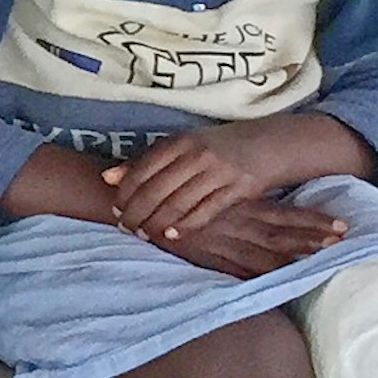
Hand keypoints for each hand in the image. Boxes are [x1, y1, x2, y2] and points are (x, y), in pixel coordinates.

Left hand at [102, 128, 283, 243]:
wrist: (270, 144)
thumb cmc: (219, 147)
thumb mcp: (183, 146)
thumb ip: (146, 162)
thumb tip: (107, 178)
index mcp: (179, 141)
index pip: (141, 171)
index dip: (124, 194)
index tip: (116, 210)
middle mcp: (197, 154)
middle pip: (155, 191)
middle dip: (136, 214)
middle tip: (126, 228)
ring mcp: (218, 171)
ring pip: (177, 204)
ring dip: (156, 224)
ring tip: (145, 235)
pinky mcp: (238, 188)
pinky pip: (204, 212)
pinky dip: (184, 227)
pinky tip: (171, 236)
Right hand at [157, 199, 349, 280]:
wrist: (140, 206)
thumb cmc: (176, 194)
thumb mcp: (209, 191)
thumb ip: (234, 200)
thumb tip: (264, 205)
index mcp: (241, 206)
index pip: (285, 214)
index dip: (313, 220)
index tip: (341, 224)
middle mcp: (238, 226)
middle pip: (284, 235)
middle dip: (314, 238)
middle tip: (344, 241)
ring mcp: (225, 245)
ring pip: (268, 255)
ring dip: (297, 258)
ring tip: (326, 260)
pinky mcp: (210, 261)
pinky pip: (241, 272)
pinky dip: (263, 278)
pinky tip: (283, 284)